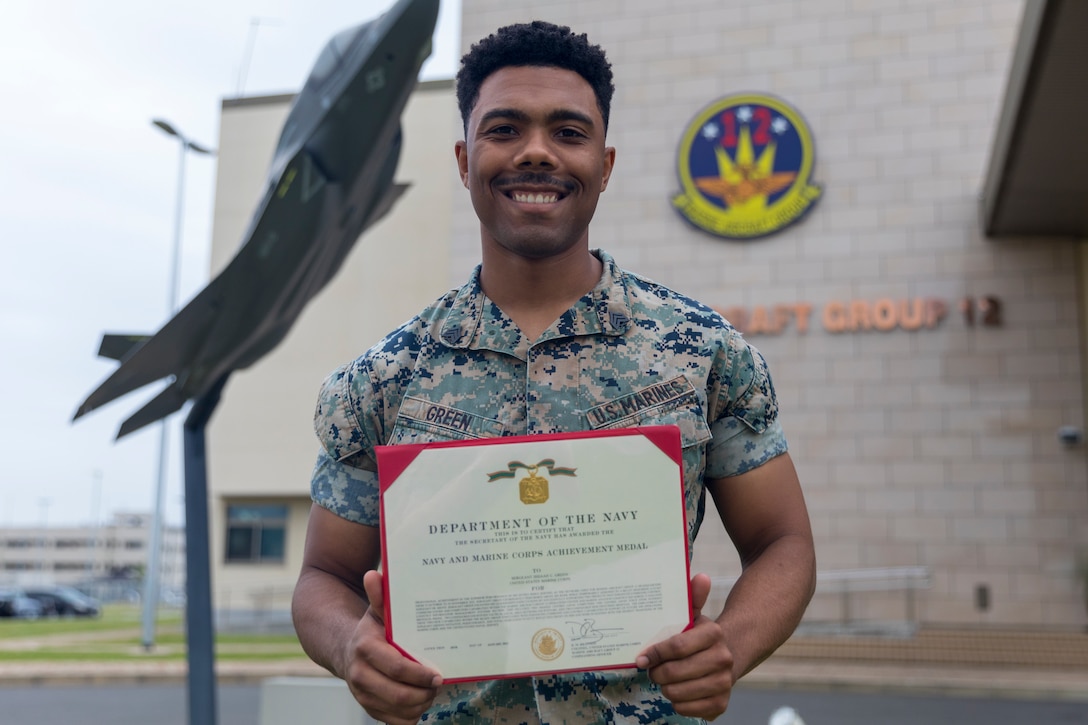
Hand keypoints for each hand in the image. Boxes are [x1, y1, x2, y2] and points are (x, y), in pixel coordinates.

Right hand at [342, 570, 442, 724]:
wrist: (346, 650)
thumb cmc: (372, 629)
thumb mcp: (377, 611)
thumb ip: (380, 597)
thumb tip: (374, 574)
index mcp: (366, 648)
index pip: (397, 667)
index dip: (420, 674)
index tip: (438, 674)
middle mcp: (360, 674)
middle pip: (399, 695)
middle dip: (425, 693)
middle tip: (439, 683)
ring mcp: (362, 694)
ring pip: (399, 711)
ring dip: (421, 704)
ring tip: (431, 691)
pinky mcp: (367, 708)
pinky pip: (394, 722)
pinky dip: (411, 716)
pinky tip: (420, 702)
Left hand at [635, 573, 733, 719]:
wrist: (726, 657)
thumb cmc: (699, 636)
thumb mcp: (694, 615)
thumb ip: (693, 596)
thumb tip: (701, 576)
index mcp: (714, 633)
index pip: (676, 646)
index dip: (655, 653)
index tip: (641, 657)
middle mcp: (723, 659)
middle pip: (674, 673)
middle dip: (656, 673)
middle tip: (651, 669)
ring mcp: (723, 683)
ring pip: (677, 692)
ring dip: (665, 687)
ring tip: (665, 679)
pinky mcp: (720, 704)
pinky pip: (686, 709)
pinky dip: (676, 702)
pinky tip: (678, 691)